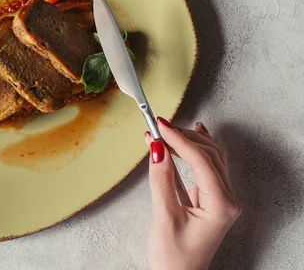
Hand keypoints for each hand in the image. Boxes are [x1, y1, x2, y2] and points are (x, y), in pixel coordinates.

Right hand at [146, 119, 240, 269]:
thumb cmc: (174, 259)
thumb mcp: (164, 217)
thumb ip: (161, 180)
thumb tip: (156, 149)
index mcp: (221, 205)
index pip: (201, 160)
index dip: (179, 139)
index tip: (159, 126)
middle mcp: (227, 200)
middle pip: (210, 154)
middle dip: (183, 136)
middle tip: (158, 126)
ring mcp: (221, 200)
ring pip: (210, 158)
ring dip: (188, 142)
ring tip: (165, 131)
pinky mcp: (211, 200)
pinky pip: (205, 168)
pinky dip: (192, 152)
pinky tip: (185, 141)